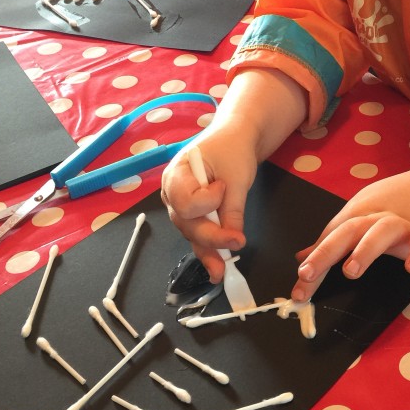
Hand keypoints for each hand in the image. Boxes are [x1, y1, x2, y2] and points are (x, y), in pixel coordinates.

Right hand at [161, 133, 256, 282]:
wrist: (235, 138)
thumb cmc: (233, 148)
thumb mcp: (237, 176)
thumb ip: (233, 209)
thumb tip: (234, 241)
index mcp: (176, 174)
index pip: (186, 203)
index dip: (207, 203)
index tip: (223, 187)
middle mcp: (171, 192)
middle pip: (187, 223)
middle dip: (211, 237)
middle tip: (238, 243)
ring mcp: (179, 205)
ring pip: (192, 232)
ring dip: (208, 249)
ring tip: (221, 271)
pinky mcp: (192, 214)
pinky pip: (197, 233)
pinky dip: (208, 250)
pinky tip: (216, 268)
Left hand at [291, 151, 409, 300]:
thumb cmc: (390, 209)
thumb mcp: (358, 219)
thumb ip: (332, 240)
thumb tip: (300, 258)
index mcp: (357, 217)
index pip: (330, 240)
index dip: (313, 263)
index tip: (297, 289)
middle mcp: (376, 218)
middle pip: (348, 231)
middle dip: (326, 252)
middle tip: (308, 274)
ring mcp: (402, 223)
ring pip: (382, 231)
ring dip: (365, 250)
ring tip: (351, 270)